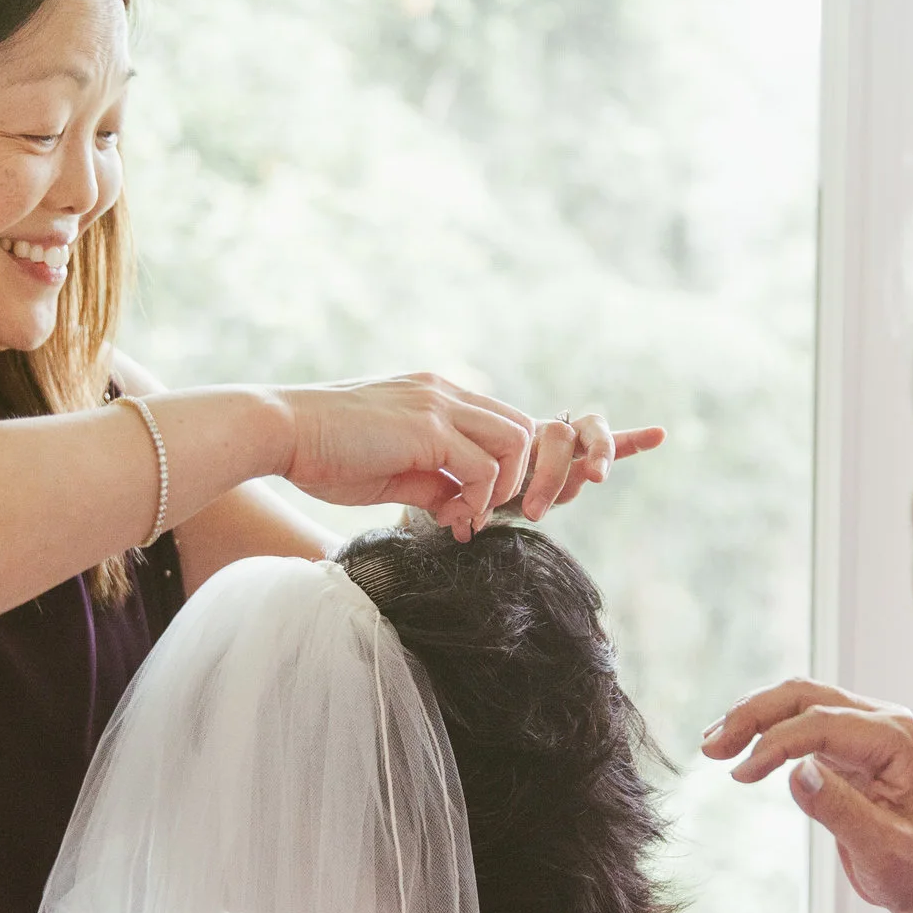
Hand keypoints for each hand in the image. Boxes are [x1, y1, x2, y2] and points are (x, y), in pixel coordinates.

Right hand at [276, 377, 663, 539]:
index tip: (631, 449)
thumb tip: (467, 512)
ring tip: (472, 519)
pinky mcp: (427, 425)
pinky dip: (479, 498)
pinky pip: (481, 466)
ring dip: (510, 490)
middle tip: (539, 515)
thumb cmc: (326, 456)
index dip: (576, 440)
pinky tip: (454, 520)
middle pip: (535, 428)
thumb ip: (438, 485)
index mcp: (446, 399)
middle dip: (555, 473)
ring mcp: (441, 403)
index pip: (523, 418)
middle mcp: (452, 392)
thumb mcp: (396, 476)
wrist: (281, 433)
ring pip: (517, 444)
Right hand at [701, 680, 912, 912]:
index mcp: (900, 739)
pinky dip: (764, 729)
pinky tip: (737, 746)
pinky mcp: (848, 742)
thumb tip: (794, 771)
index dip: (775, 744)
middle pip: (805, 696)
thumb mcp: (880, 849)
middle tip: (711, 748)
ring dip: (752, 717)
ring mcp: (867, 728)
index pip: (823, 723)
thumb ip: (839, 809)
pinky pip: (799, 720)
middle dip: (753, 715)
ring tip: (713, 745)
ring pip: (797, 700)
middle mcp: (885, 721)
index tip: (739, 774)